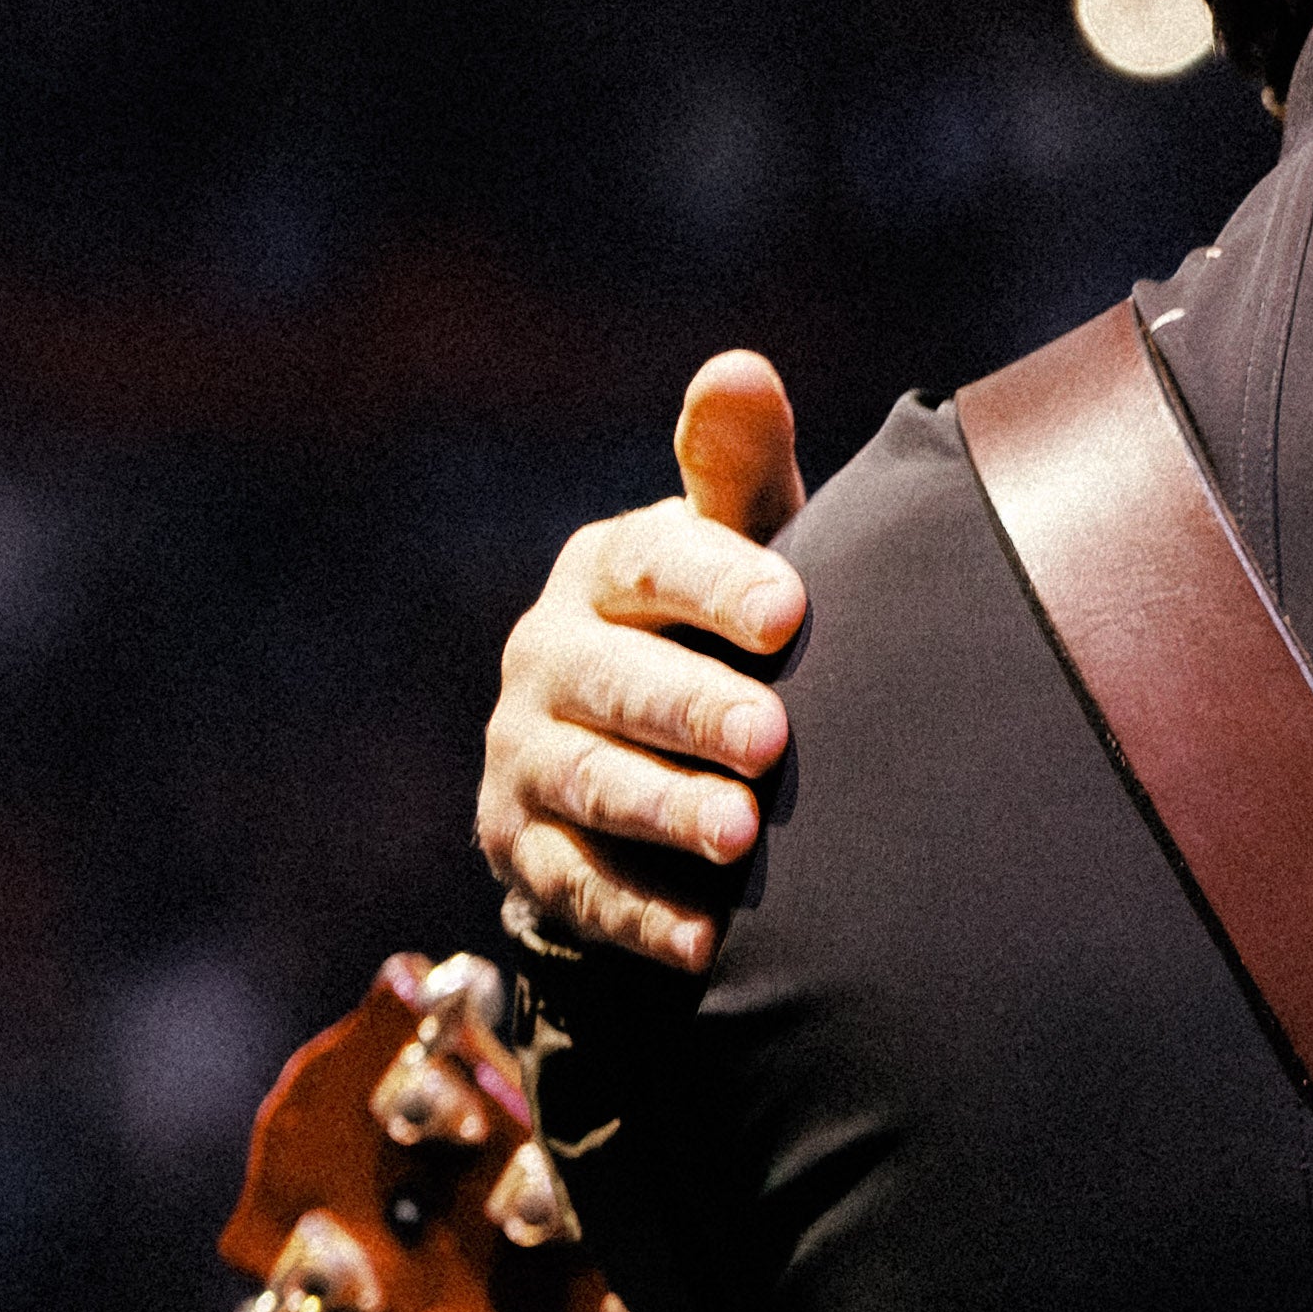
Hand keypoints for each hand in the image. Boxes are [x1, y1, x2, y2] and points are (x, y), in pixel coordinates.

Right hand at [478, 352, 813, 970]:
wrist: (638, 750)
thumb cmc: (723, 626)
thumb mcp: (738, 547)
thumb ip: (738, 471)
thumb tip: (738, 368)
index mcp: (609, 569)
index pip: (654, 562)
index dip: (716, 582)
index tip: (787, 612)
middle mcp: (550, 654)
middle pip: (618, 682)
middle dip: (693, 711)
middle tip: (772, 742)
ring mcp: (527, 752)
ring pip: (591, 782)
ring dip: (661, 811)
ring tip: (737, 837)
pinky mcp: (524, 845)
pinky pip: (576, 886)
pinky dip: (639, 916)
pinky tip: (704, 943)